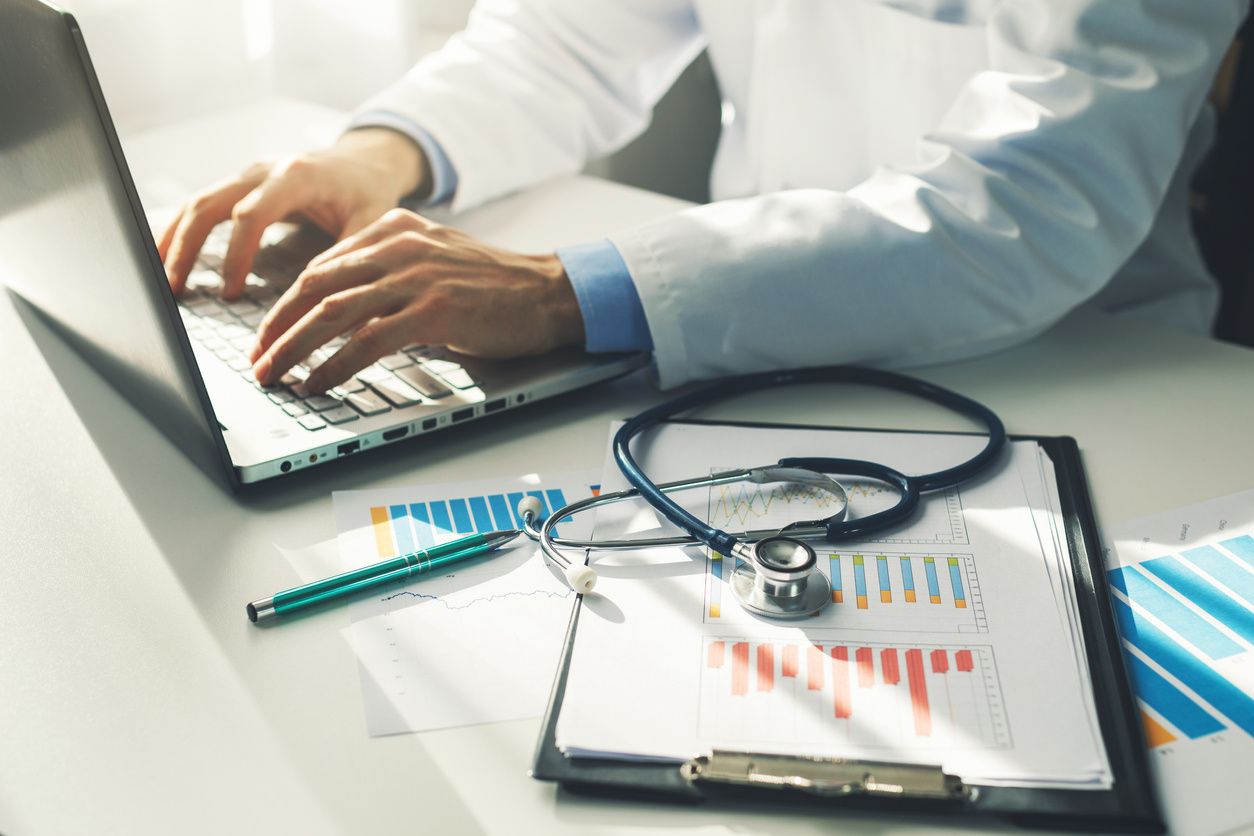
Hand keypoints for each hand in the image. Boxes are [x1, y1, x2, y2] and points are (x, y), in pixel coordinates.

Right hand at [158, 128, 428, 298]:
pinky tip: (165, 256)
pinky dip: (180, 230)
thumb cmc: (368, 193)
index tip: (231, 292)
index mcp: (296, 176)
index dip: (237, 254)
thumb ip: (350, 254)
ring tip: (158, 279)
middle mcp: (264, 170)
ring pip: (197, 202)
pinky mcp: (240, 185)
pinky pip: (201, 204)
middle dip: (186, 247)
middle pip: (209, 204)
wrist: (365, 162)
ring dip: (173, 239)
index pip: (251, 214)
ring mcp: (248, 175)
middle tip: (173, 289)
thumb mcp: (372, 222)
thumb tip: (325, 299)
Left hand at [249, 208, 585, 391]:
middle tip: (257, 358)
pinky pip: (367, 340)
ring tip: (274, 375)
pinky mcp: (433, 311)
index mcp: (395, 229)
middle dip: (278, 326)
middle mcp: (399, 246)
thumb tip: (345, 312)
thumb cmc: (497, 286)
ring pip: (333, 312)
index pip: (323, 265)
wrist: (550, 293)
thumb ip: (392, 273)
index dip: (288, 303)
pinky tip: (319, 382)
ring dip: (295, 348)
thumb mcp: (436, 262)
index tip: (269, 333)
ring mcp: (415, 277)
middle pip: (316, 285)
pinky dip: (335, 365)